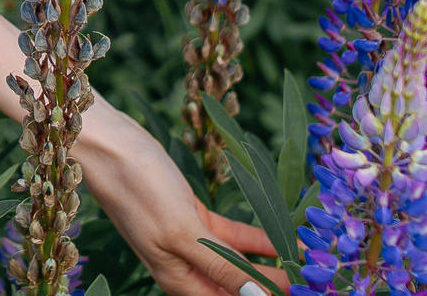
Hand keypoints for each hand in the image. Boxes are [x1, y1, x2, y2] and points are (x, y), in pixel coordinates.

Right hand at [76, 100, 287, 295]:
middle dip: (274, 284)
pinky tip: (286, 238)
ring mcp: (192, 243)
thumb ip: (221, 268)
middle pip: (240, 288)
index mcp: (181, 282)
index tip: (307, 289)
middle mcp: (188, 270)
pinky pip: (234, 238)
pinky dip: (259, 240)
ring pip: (241, 263)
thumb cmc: (138, 188)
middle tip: (316, 274)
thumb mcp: (181, 232)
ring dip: (273, 263)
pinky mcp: (195, 218)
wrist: (109, 145)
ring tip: (308, 259)